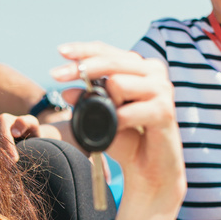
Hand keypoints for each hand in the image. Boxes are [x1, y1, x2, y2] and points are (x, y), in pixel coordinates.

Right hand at [0, 114, 62, 162]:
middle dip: (1, 155)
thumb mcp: (32, 124)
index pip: (3, 134)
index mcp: (3, 119)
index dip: (8, 147)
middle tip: (9, 167)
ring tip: (3, 169)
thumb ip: (25, 123)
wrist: (25, 136)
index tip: (15, 159)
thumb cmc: (30, 130)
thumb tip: (14, 132)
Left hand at [51, 42, 184, 212]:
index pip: (107, 51)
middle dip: (81, 69)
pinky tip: (117, 128)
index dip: (82, 50)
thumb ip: (87, 102)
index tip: (60, 51)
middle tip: (56, 77)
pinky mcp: (165, 110)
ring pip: (118, 82)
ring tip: (112, 118)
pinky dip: (116, 121)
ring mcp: (161, 89)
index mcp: (138, 67)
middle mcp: (153, 71)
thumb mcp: (100, 118)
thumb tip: (66, 92)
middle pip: (110, 62)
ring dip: (106, 101)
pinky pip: (127, 111)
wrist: (150, 169)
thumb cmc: (126, 140)